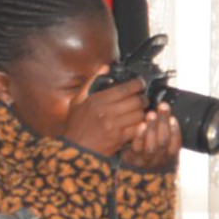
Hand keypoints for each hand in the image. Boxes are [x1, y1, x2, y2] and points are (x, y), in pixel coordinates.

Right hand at [63, 83, 178, 168]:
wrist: (75, 150)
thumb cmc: (76, 127)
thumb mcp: (78, 101)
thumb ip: (91, 82)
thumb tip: (105, 67)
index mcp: (97, 100)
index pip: (125, 88)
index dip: (137, 84)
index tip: (140, 83)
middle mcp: (107, 111)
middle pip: (136, 100)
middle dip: (143, 98)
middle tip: (143, 98)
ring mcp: (114, 126)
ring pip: (139, 114)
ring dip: (143, 112)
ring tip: (141, 111)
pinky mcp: (119, 138)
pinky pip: (137, 128)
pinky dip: (141, 126)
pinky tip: (139, 124)